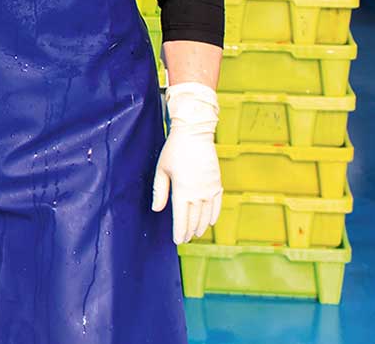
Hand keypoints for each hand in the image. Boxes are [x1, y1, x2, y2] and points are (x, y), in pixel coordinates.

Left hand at [151, 82, 222, 243]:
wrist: (195, 133)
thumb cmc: (174, 150)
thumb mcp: (161, 170)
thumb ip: (159, 191)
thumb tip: (157, 210)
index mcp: (182, 191)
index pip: (181, 219)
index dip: (180, 232)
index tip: (178, 241)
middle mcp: (198, 193)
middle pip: (195, 219)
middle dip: (189, 231)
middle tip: (185, 239)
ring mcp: (210, 189)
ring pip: (207, 215)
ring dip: (202, 226)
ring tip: (196, 234)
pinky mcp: (217, 183)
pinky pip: (217, 204)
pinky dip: (214, 215)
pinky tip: (211, 222)